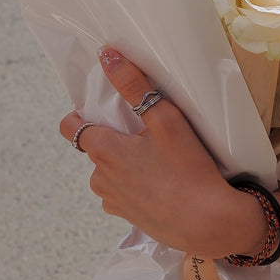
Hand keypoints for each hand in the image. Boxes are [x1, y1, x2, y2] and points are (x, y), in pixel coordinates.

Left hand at [58, 49, 266, 256]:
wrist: (209, 224)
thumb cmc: (189, 170)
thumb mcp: (165, 119)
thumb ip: (134, 85)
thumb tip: (107, 55)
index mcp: (103, 152)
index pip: (69, 126)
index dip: (82, 113)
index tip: (106, 107)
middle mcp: (99, 178)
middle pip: (95, 146)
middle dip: (115, 136)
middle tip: (147, 131)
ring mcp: (112, 201)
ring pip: (110, 170)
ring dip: (125, 161)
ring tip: (159, 157)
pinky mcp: (128, 217)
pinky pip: (122, 191)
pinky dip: (136, 183)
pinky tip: (163, 181)